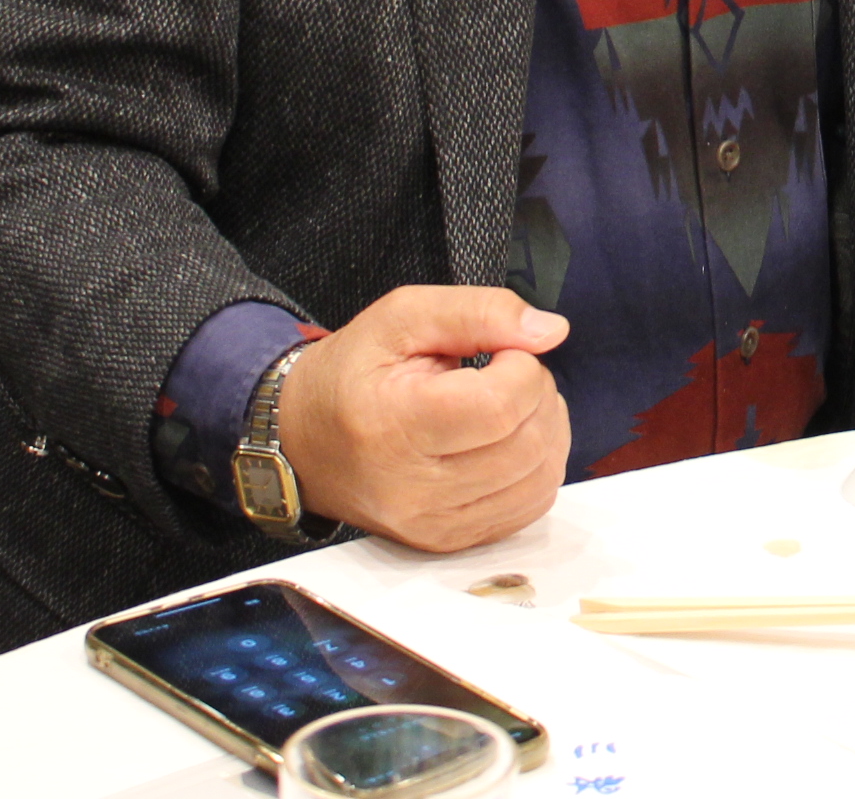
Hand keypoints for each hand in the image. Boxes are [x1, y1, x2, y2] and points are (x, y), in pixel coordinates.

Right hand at [278, 285, 571, 551]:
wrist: (303, 442)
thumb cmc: (352, 375)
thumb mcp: (402, 317)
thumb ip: (479, 311)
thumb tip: (551, 331)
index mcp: (393, 424)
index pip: (501, 406)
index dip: (523, 367)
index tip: (501, 353)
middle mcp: (413, 489)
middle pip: (528, 444)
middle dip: (538, 395)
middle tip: (508, 374)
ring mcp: (432, 524)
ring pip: (539, 479)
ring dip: (546, 431)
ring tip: (511, 405)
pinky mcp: (448, 541)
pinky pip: (528, 508)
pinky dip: (537, 468)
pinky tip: (510, 441)